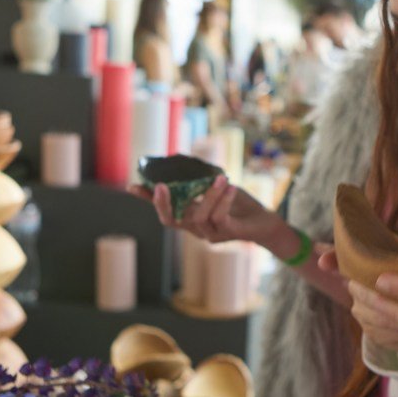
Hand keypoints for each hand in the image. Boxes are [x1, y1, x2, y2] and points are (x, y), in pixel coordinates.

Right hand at [128, 177, 282, 245]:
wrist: (265, 222)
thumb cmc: (240, 204)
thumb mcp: (218, 188)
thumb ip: (201, 181)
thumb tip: (185, 162)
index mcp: (190, 217)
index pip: (164, 210)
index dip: (147, 200)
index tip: (132, 186)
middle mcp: (196, 228)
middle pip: (171, 221)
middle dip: (162, 204)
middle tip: (161, 185)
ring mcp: (210, 234)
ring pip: (199, 217)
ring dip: (209, 195)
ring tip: (220, 177)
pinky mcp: (228, 234)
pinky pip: (219, 218)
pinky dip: (223, 200)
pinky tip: (229, 186)